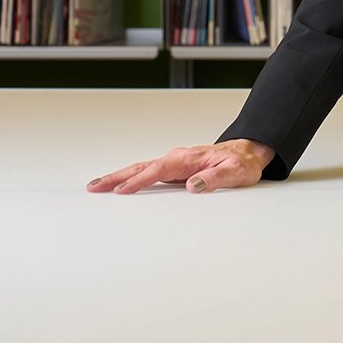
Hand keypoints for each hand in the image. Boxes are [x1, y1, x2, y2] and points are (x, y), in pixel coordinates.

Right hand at [86, 139, 276, 194]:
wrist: (247, 152)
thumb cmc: (242, 163)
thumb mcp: (235, 173)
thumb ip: (215, 179)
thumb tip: (193, 185)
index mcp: (189, 158)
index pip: (158, 170)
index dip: (138, 181)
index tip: (121, 191)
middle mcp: (178, 158)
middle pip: (141, 167)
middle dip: (116, 177)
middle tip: (94, 187)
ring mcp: (175, 162)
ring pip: (142, 168)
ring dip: (119, 177)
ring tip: (98, 186)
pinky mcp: (175, 168)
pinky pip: (149, 172)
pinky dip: (131, 178)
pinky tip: (120, 185)